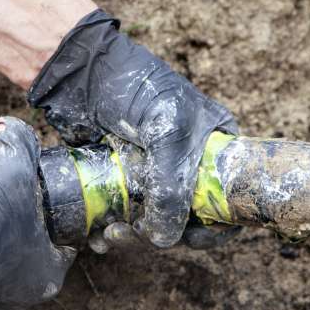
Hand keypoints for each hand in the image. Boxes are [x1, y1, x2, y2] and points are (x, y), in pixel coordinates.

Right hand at [0, 117, 75, 309]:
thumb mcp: (11, 165)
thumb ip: (20, 139)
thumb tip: (7, 129)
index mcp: (47, 275)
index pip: (63, 238)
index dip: (51, 207)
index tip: (36, 189)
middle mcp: (20, 295)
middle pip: (28, 241)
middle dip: (16, 213)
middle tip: (0, 189)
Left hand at [28, 9, 237, 248]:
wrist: (80, 70)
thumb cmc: (134, 87)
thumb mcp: (166, 131)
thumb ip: (171, 185)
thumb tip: (165, 239)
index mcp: (214, 148)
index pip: (229, 200)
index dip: (215, 227)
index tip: (190, 239)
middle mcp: (187, 165)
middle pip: (187, 220)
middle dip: (162, 234)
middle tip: (134, 233)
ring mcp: (152, 174)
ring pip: (152, 223)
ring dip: (133, 237)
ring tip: (108, 235)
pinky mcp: (120, 180)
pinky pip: (123, 217)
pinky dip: (112, 231)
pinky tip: (97, 235)